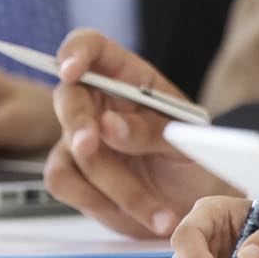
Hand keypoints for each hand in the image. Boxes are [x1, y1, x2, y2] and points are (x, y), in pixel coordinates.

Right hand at [43, 28, 233, 237]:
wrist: (193, 204)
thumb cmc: (195, 160)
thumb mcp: (187, 139)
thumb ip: (149, 130)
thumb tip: (108, 125)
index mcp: (130, 78)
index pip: (92, 47)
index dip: (76, 51)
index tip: (71, 69)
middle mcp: (100, 103)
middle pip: (68, 96)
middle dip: (78, 123)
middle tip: (90, 145)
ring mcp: (82, 138)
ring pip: (71, 150)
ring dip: (110, 182)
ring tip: (153, 208)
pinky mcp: (74, 173)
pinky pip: (63, 181)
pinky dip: (94, 199)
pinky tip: (129, 210)